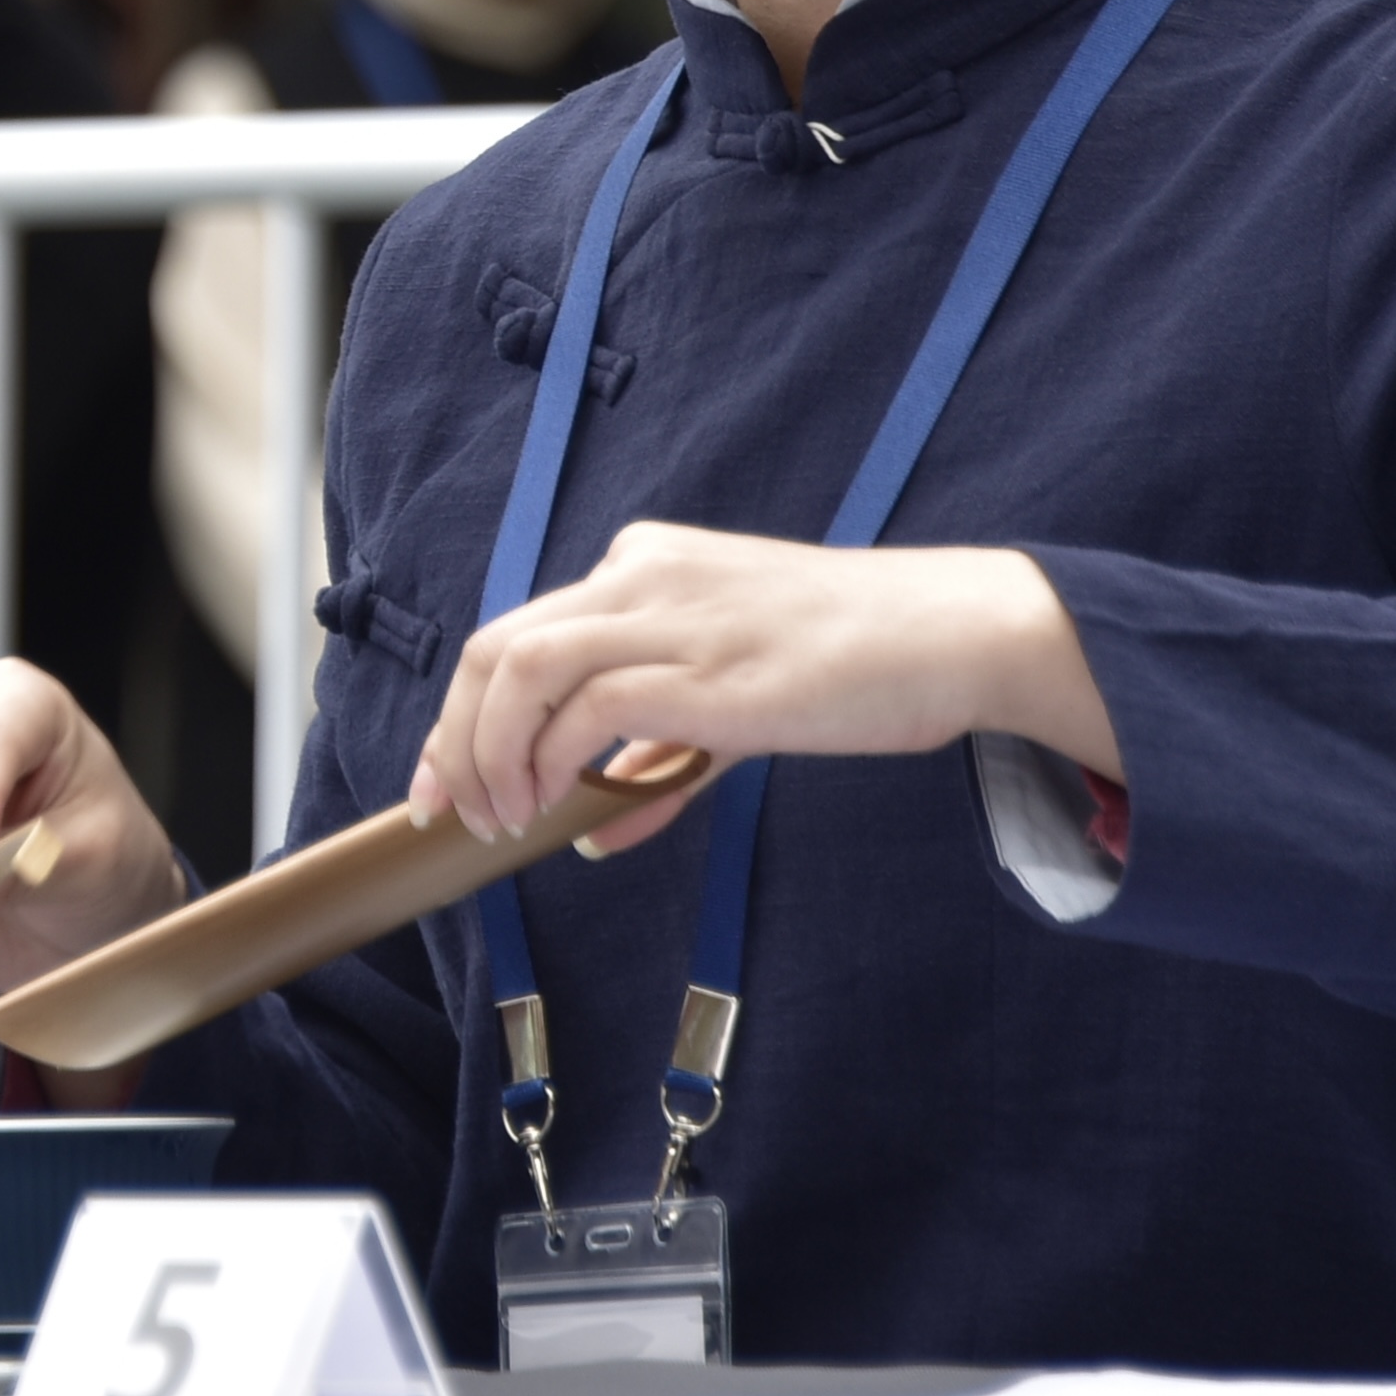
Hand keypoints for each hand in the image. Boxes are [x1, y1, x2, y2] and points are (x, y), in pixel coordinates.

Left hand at [410, 523, 1116, 851]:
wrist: (950, 632)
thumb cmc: (856, 662)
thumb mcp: (737, 700)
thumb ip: (659, 758)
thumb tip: (597, 829)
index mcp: (643, 565)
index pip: (517, 632)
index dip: (462, 712)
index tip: (445, 779)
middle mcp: (639, 575)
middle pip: (494, 647)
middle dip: (453, 737)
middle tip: (451, 810)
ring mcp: (669, 616)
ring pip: (519, 669)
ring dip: (489, 753)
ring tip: (505, 818)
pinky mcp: (703, 669)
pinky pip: (586, 708)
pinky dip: (551, 761)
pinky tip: (558, 808)